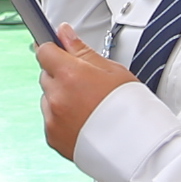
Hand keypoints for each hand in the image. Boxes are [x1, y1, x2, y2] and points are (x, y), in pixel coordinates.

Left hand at [37, 25, 137, 158]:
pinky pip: (50, 120)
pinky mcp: (52, 137)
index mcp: (70, 75)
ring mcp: (52, 118)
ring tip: (88, 106)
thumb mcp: (112, 70)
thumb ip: (82, 51)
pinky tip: (84, 121)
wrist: (136, 148)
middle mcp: (56, 96)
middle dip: (60, 75)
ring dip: (60, 98)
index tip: (58, 49)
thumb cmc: (130, 109)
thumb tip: (64, 33)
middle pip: (46, 75)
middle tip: (85, 84)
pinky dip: (62, 119)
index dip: (53, 49)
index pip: (44, 51)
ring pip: (48, 98)